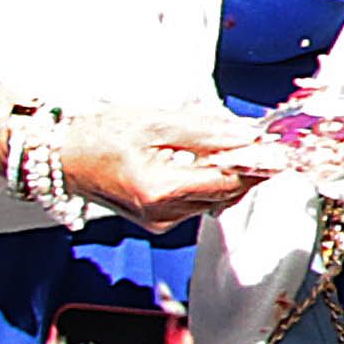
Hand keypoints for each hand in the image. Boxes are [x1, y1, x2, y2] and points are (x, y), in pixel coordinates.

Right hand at [68, 110, 282, 226]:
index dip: (258, 166)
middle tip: (262, 143)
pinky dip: (207, 182)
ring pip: (214, 199)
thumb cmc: (99, 135)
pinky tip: (201, 161)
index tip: (281, 151)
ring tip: (227, 147)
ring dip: (227, 175)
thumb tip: (248, 137)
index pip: (228, 182)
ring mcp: (160, 221)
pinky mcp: (158, 220)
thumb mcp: (156, 122)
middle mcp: (162, 213)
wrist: (63, 155)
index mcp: (160, 189)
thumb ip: (206, 131)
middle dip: (246, 168)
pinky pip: (198, 202)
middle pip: (225, 193)